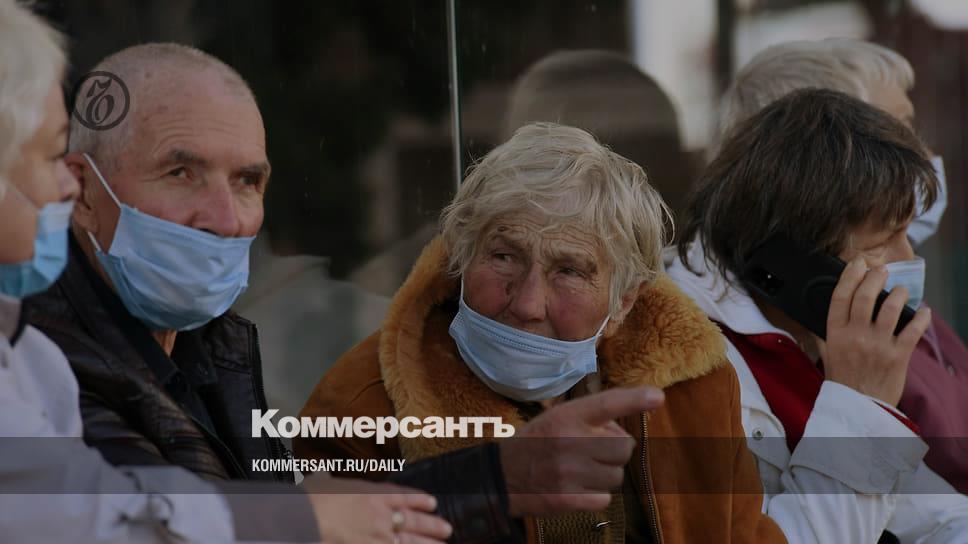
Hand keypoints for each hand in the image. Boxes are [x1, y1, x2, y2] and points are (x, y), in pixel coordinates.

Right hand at [301, 474, 451, 543]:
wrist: (305, 517)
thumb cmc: (310, 498)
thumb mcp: (319, 483)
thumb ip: (324, 479)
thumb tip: (319, 473)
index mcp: (370, 493)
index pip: (400, 496)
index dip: (418, 499)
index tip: (432, 502)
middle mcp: (380, 514)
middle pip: (412, 519)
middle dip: (431, 524)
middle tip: (447, 528)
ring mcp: (378, 535)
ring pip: (409, 540)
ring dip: (427, 543)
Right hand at [499, 386, 664, 515]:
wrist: (502, 476)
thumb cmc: (537, 442)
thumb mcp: (558, 417)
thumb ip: (590, 418)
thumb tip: (626, 427)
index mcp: (566, 416)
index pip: (606, 404)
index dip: (634, 400)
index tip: (657, 397)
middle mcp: (570, 441)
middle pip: (624, 447)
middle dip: (614, 450)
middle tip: (591, 450)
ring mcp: (570, 473)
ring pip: (616, 475)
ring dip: (604, 474)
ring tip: (581, 469)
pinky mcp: (569, 499)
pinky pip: (605, 497)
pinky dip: (595, 495)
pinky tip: (576, 486)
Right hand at [820, 257, 931, 405]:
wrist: (858, 407)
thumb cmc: (842, 381)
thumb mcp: (826, 355)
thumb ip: (822, 335)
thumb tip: (814, 319)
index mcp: (835, 334)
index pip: (840, 298)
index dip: (849, 276)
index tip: (857, 263)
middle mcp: (855, 336)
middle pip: (865, 297)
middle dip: (875, 278)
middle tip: (882, 270)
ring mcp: (877, 346)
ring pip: (890, 309)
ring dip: (898, 294)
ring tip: (901, 290)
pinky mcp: (898, 356)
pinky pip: (913, 330)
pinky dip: (921, 317)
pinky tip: (922, 311)